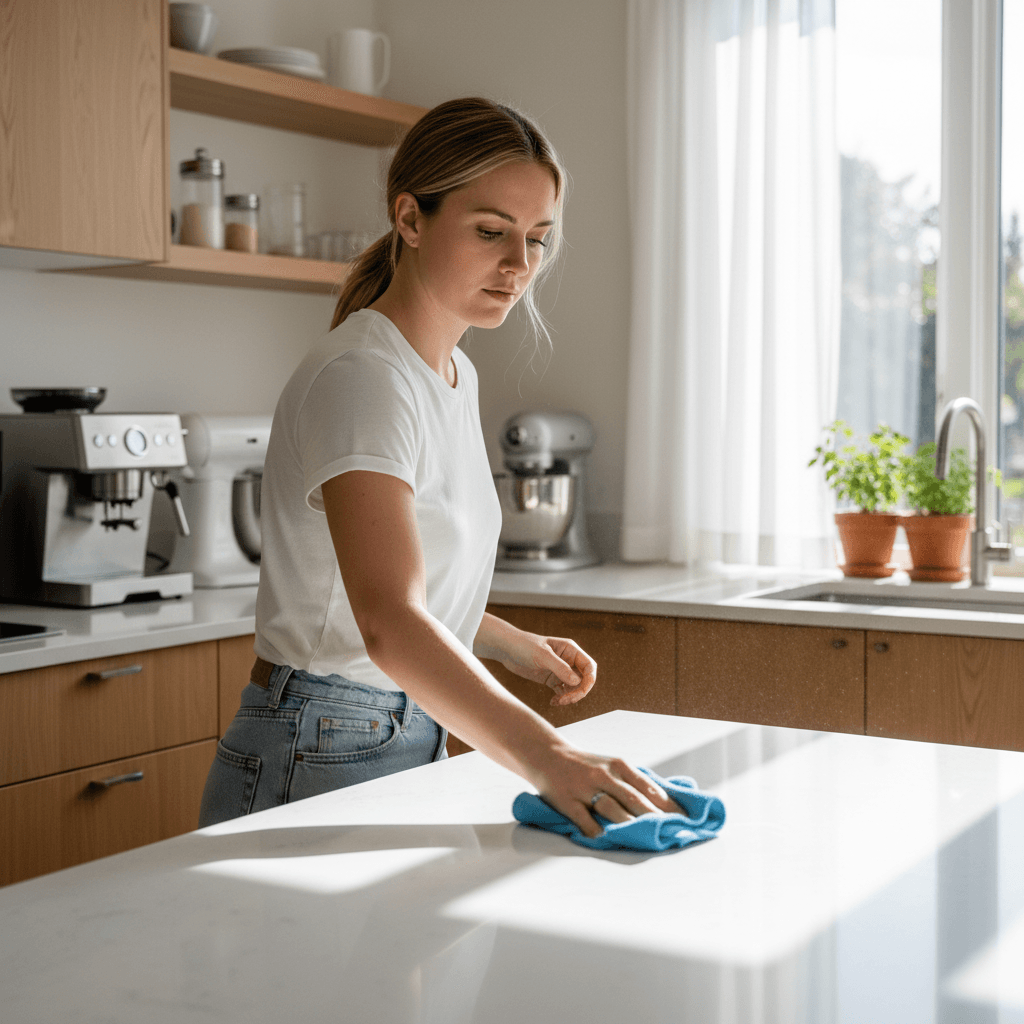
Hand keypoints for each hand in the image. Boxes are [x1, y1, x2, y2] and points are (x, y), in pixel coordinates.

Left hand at [492, 629, 596, 706]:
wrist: (506, 648)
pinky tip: (553, 702)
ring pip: (574, 688)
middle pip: (584, 680)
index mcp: (570, 650)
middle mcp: (568, 660)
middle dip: (578, 692)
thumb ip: (560, 667)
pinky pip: (563, 692)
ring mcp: (560, 670)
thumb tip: (577, 682)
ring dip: (570, 697)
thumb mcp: (542, 655)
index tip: (579, 691)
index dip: (589, 680)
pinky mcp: (551, 679)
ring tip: (557, 702)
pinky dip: (561, 699)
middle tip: (565, 700)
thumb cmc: (523, 645)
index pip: (589, 666)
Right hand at [527, 744, 677, 838]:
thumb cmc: (585, 764)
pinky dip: (595, 830)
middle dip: (654, 817)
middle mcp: (603, 775)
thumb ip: (633, 782)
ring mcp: (584, 788)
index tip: (684, 819)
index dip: (667, 805)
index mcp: (618, 765)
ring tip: (645, 837)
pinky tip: (606, 838)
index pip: (648, 787)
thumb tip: (665, 802)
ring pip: (611, 808)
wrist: (547, 754)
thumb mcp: (611, 765)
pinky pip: (583, 818)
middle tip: (671, 832)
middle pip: (633, 799)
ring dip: (629, 824)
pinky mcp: (567, 800)